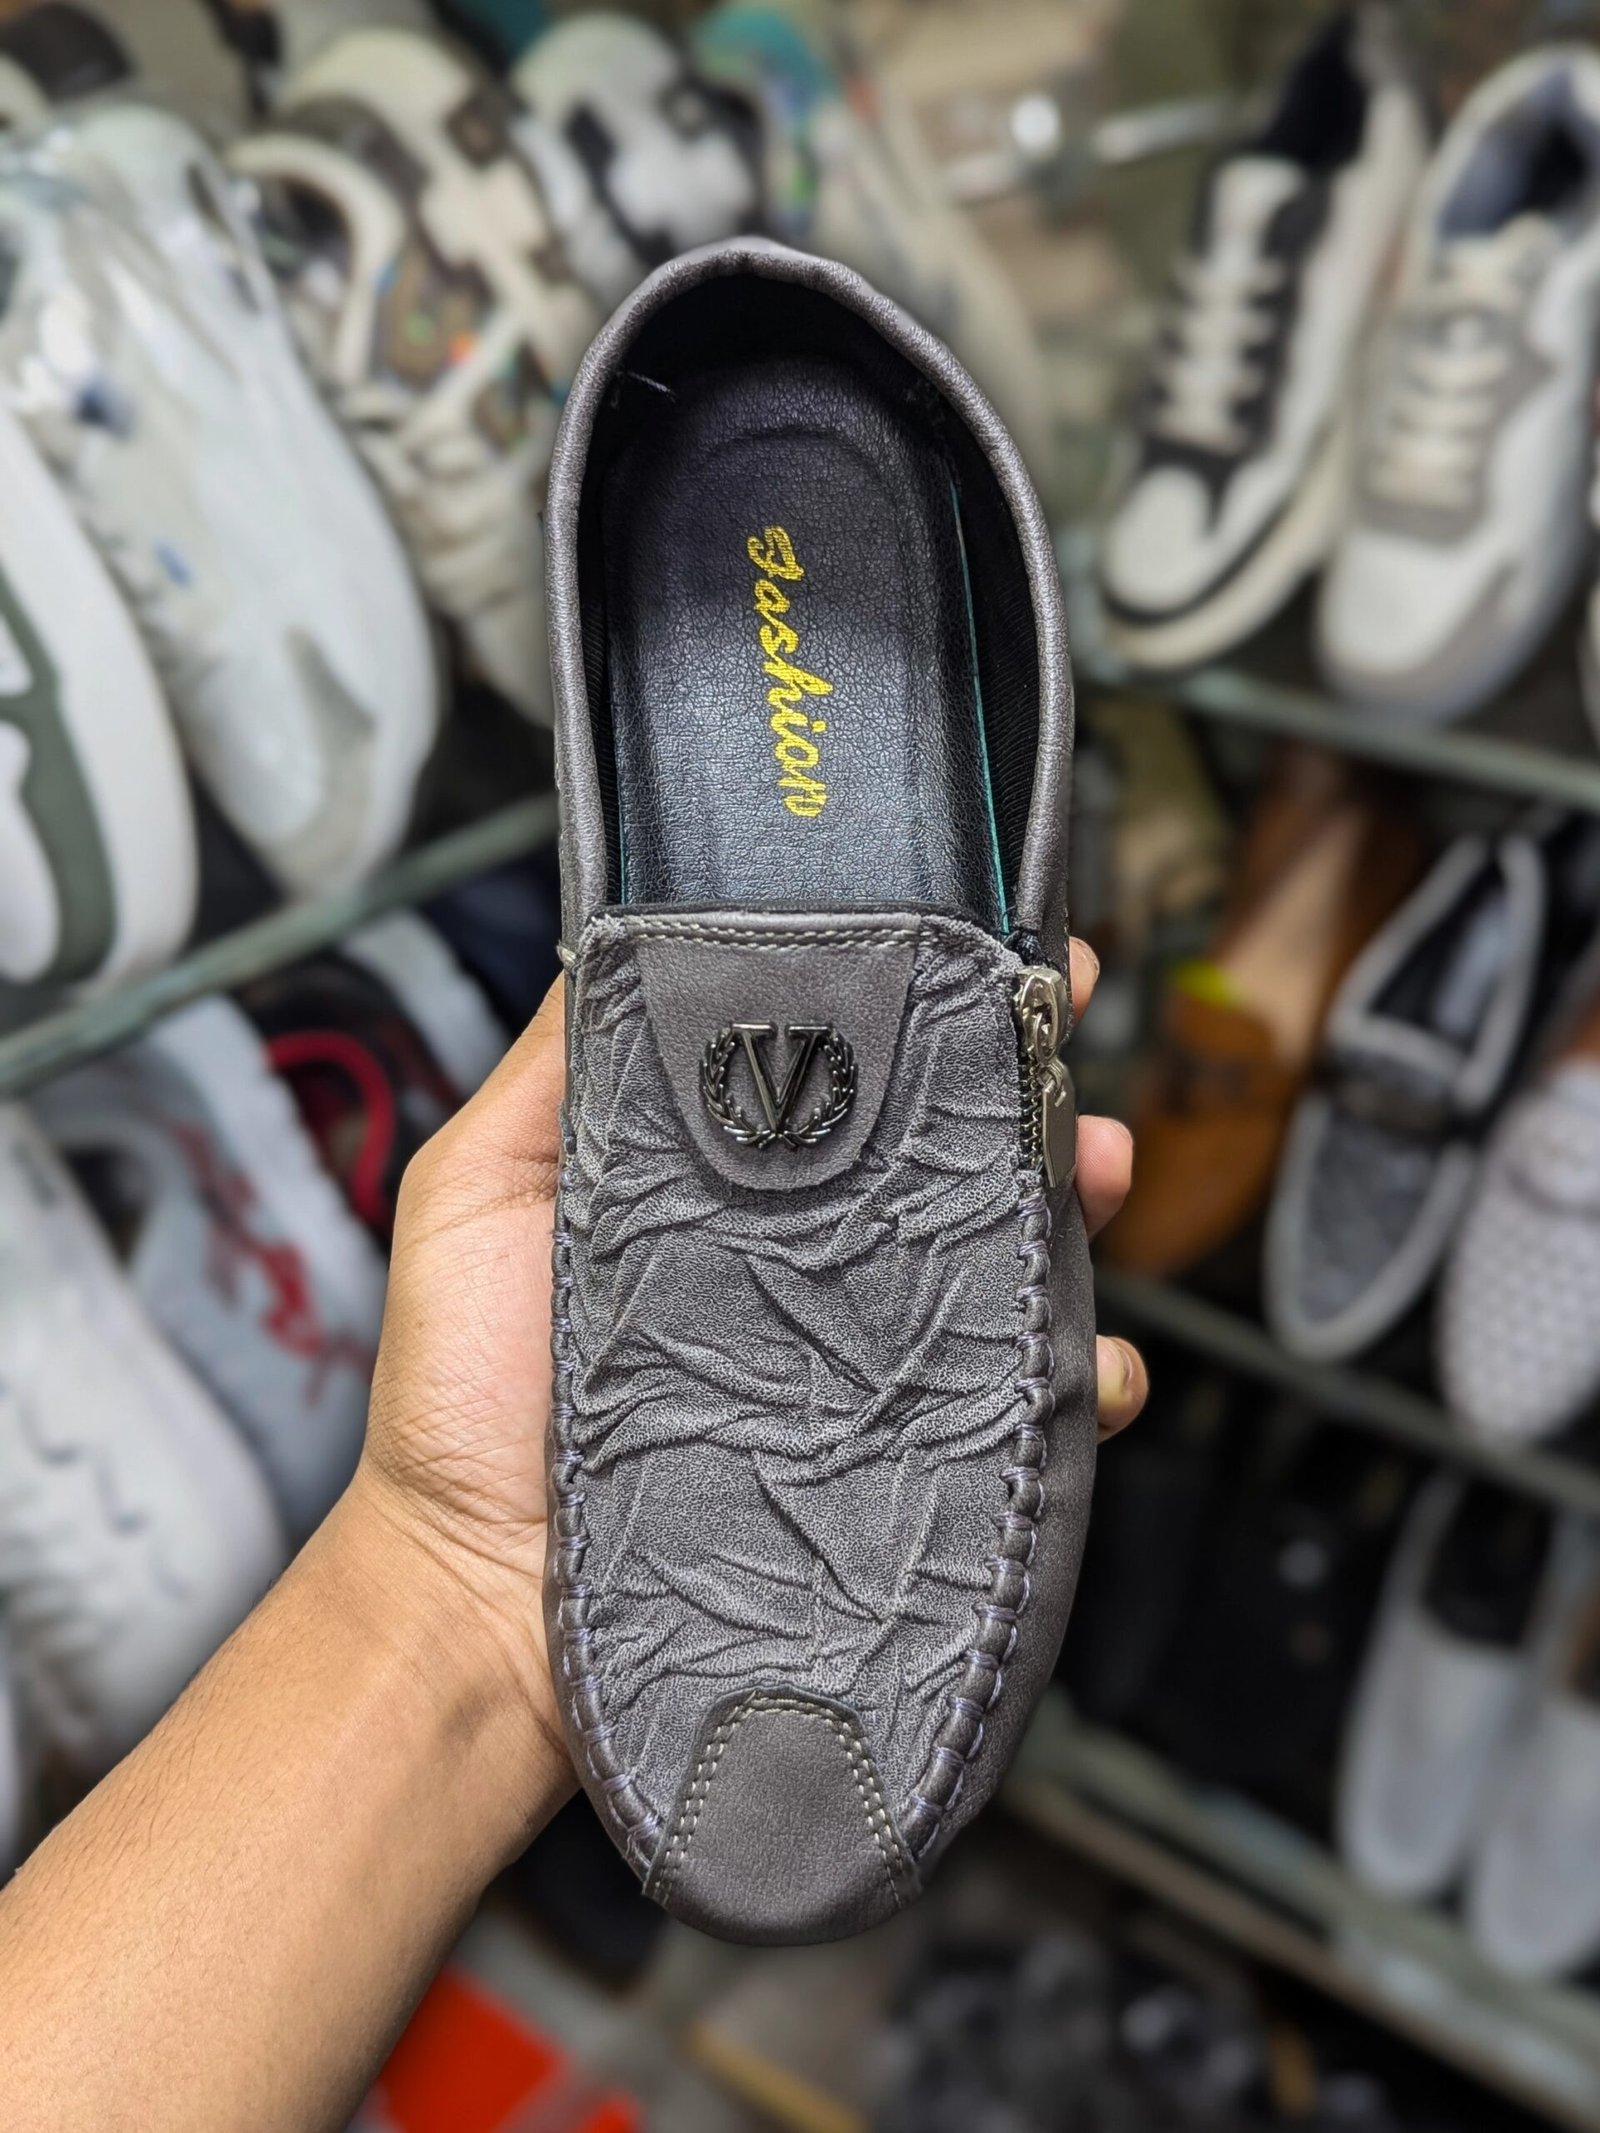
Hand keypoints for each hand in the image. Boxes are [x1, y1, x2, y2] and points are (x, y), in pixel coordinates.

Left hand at [358, 942, 1147, 1759]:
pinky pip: (1012, 1408)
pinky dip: (1077, 1379)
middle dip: (1023, 1087)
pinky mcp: (891, 1459)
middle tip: (1061, 1039)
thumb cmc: (461, 1397)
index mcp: (721, 1186)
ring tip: (1092, 1168)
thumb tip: (628, 927)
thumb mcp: (481, 1187)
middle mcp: (800, 1265)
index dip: (916, 1008)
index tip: (978, 945)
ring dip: (1069, 1205)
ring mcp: (851, 1363)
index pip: (841, 1076)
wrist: (483, 1601)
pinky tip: (1086, 1358)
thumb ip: (557, 1067)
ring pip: (997, 1263)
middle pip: (942, 1157)